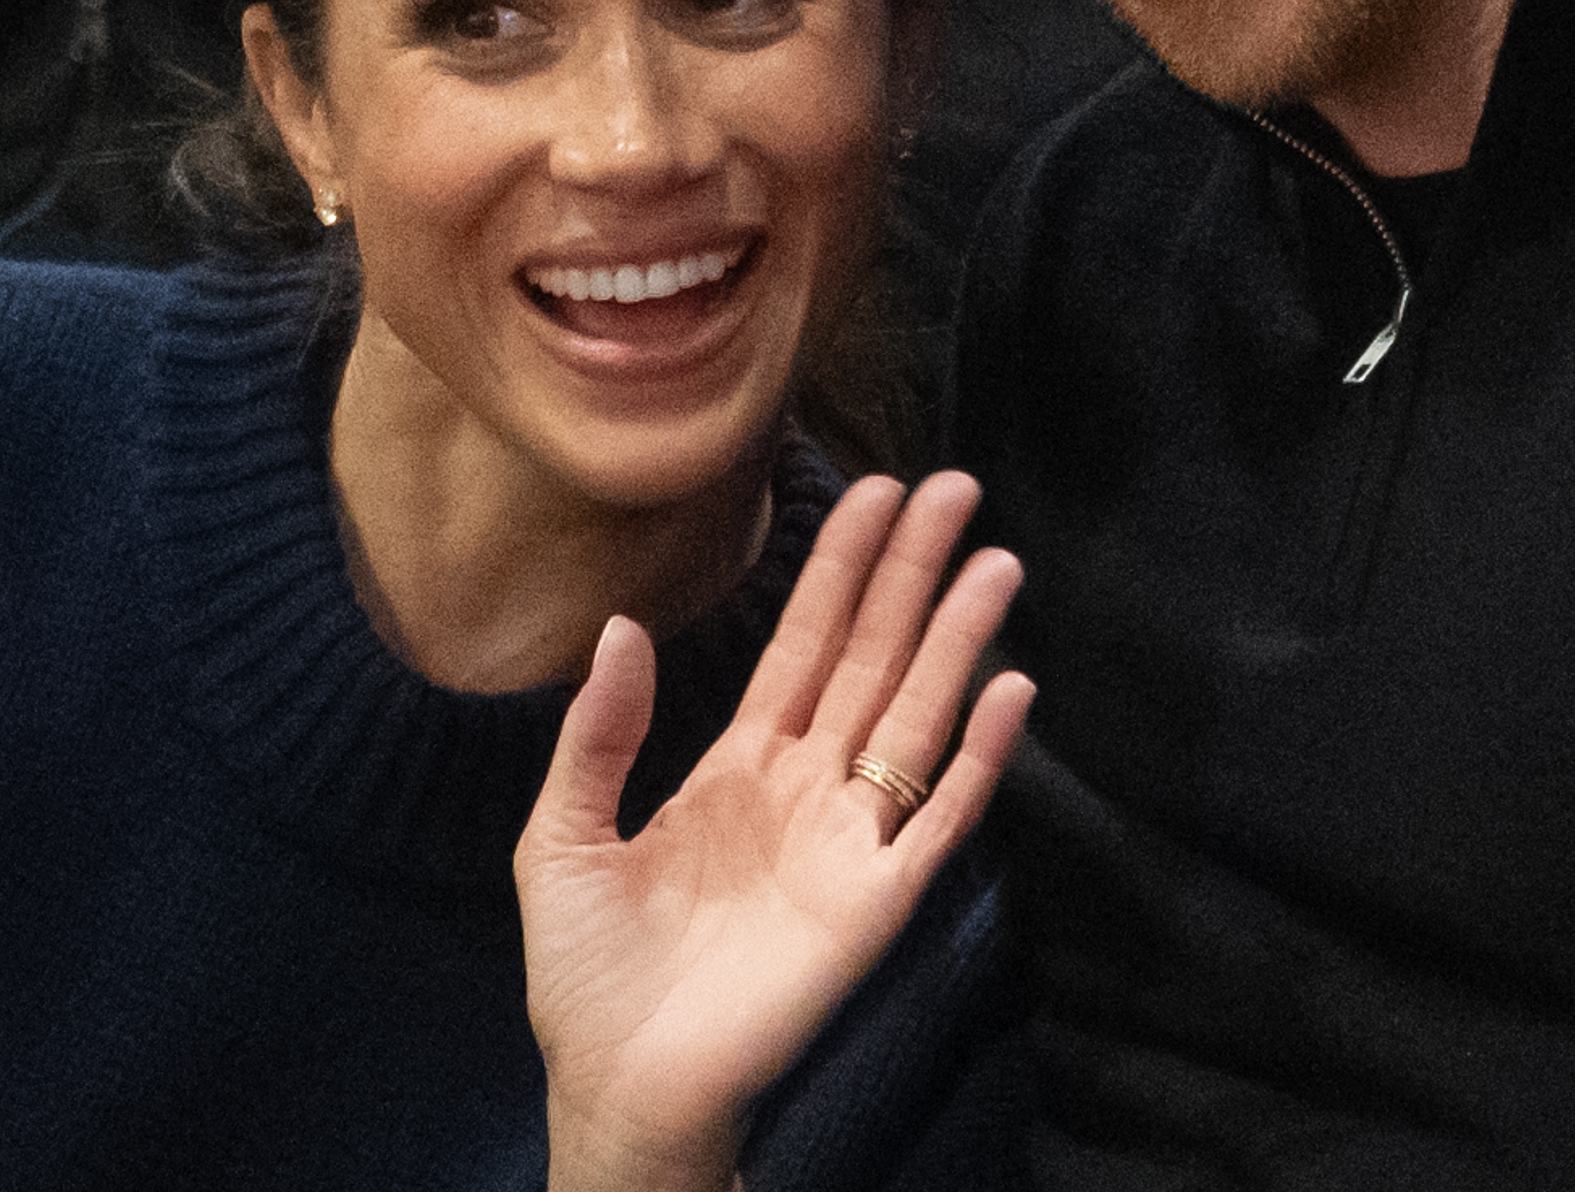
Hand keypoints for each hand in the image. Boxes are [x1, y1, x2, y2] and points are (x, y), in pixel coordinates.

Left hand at [517, 471, 1034, 1191]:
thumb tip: (624, 625)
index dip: (841, 566)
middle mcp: (807, 787)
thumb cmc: (587, 974)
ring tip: (996, 563)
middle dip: (913, 572)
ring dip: (958, 641)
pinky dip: (979, 760)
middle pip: (874, 657)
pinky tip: (1011, 692)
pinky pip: (939, 820)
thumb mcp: (563, 837)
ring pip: (917, 718)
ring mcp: (848, 841)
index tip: (875, 490)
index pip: (806, 641)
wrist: (618, 1086)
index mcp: (740, 764)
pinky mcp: (875, 903)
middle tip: (957, 487)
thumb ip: (599, 734)